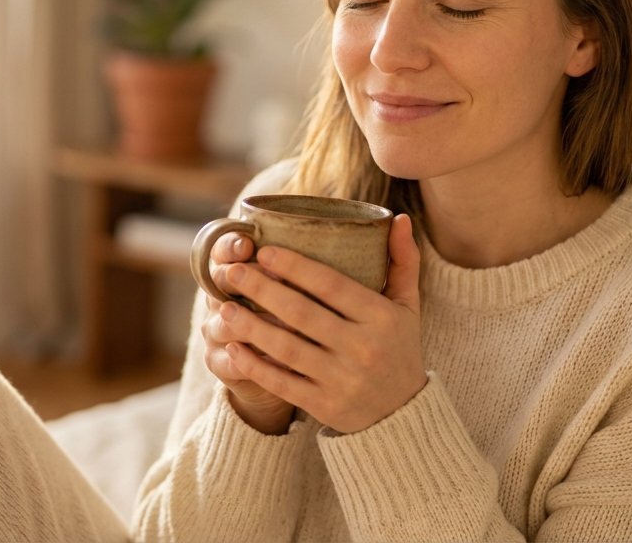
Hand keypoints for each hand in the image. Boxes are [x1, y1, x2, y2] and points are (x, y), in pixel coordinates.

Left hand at [218, 214, 425, 433]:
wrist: (402, 414)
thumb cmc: (398, 347)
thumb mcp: (407, 306)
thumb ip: (402, 261)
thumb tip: (399, 218)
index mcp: (380, 318)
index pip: (331, 285)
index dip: (295, 267)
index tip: (264, 251)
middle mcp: (362, 348)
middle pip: (302, 313)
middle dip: (262, 290)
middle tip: (231, 272)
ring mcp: (342, 380)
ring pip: (287, 349)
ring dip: (251, 327)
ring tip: (225, 308)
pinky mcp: (325, 406)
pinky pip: (283, 383)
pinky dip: (255, 366)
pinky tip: (233, 348)